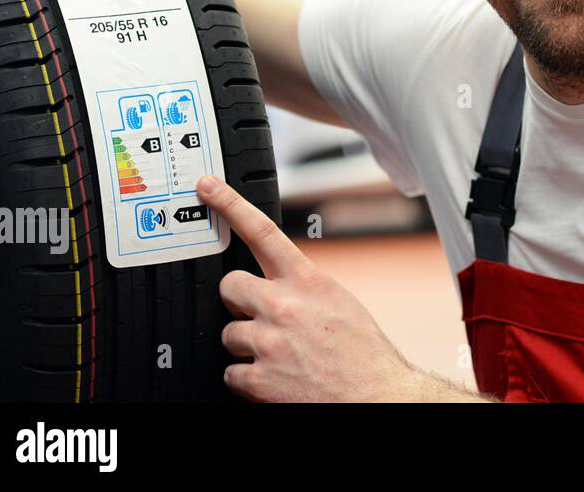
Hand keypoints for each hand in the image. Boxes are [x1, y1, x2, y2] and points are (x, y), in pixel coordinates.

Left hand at [195, 174, 414, 401]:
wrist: (375, 396)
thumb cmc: (363, 353)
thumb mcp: (339, 302)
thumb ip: (304, 287)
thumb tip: (276, 284)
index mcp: (308, 281)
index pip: (262, 232)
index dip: (229, 204)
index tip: (207, 187)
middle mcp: (283, 306)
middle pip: (229, 286)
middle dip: (239, 301)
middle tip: (259, 316)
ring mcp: (267, 342)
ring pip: (229, 334)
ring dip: (248, 346)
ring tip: (281, 356)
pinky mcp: (257, 379)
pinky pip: (230, 373)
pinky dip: (248, 380)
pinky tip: (275, 379)